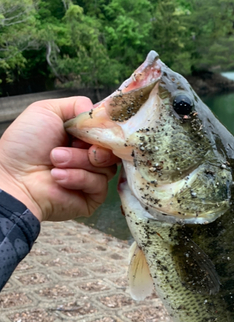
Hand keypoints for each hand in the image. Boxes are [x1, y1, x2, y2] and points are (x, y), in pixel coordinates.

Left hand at [0, 96, 118, 220]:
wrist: (15, 178)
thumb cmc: (25, 145)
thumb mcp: (47, 110)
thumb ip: (77, 105)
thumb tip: (102, 114)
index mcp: (81, 136)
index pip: (108, 129)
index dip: (103, 127)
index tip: (92, 126)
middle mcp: (89, 155)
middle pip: (111, 147)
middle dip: (91, 144)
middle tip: (70, 144)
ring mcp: (92, 177)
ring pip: (107, 165)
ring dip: (79, 160)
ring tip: (55, 161)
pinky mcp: (93, 197)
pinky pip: (100, 184)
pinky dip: (79, 178)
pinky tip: (58, 177)